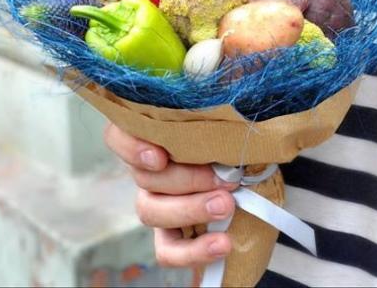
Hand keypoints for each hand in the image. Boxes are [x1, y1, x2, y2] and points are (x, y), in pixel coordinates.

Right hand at [104, 123, 236, 267]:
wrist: (257, 178)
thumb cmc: (240, 144)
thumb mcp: (230, 128)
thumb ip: (218, 124)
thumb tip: (230, 125)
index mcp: (156, 137)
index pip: (118, 136)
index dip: (131, 148)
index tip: (160, 157)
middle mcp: (149, 172)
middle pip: (144, 178)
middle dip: (187, 180)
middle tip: (225, 179)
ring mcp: (158, 205)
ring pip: (150, 211)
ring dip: (190, 210)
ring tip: (225, 206)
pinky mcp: (172, 238)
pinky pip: (168, 251)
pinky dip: (193, 251)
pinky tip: (221, 244)